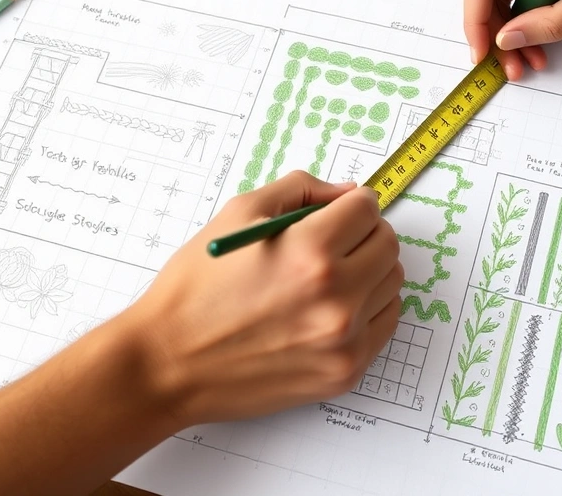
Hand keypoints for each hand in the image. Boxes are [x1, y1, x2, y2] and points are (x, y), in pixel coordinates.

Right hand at [123, 171, 403, 426]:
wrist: (170, 363)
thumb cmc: (196, 289)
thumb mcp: (238, 214)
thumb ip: (300, 190)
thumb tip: (347, 193)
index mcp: (310, 252)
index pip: (367, 208)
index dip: (351, 203)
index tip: (339, 210)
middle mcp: (336, 297)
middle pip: (388, 244)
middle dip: (364, 233)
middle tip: (334, 239)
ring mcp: (344, 340)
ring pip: (392, 284)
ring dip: (369, 270)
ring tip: (329, 276)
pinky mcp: (345, 371)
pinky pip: (385, 325)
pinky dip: (368, 308)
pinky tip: (332, 306)